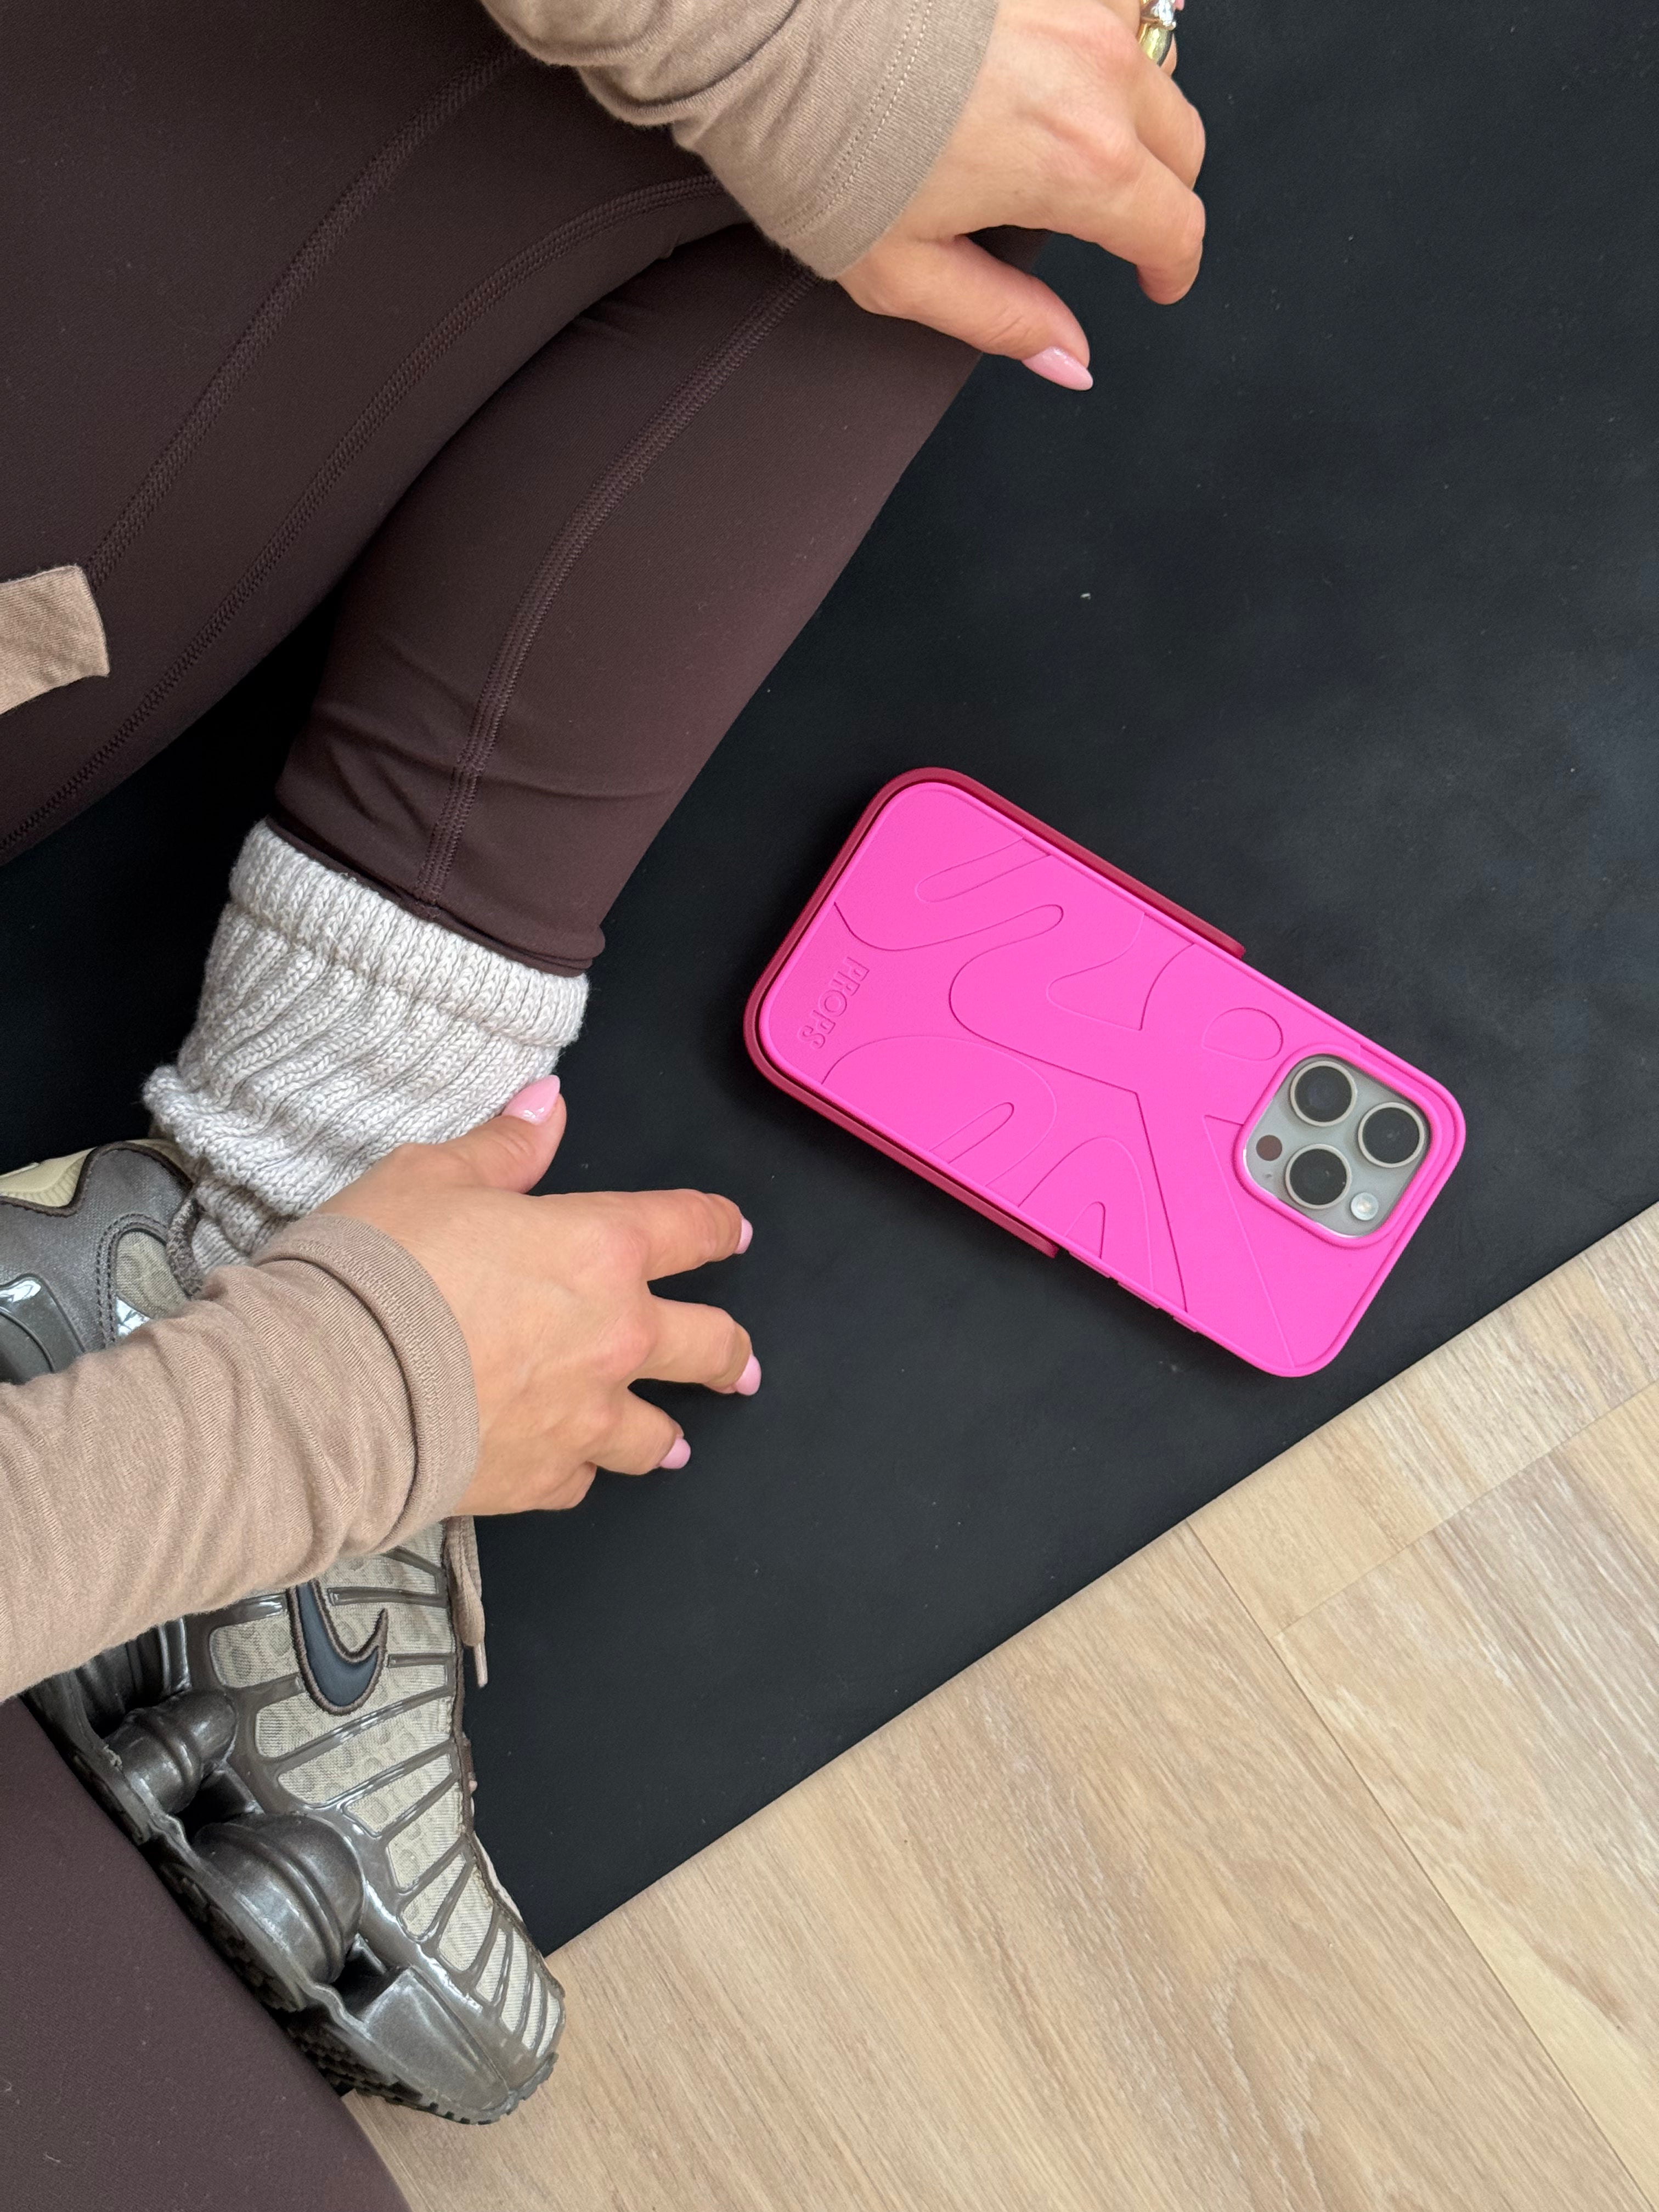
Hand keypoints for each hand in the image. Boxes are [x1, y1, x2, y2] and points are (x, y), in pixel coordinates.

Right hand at [321, 1079, 755, 1515]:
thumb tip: (549, 1102)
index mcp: (601, 1248)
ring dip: (668, 1434)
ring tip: (673, 1443)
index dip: (717, 1227)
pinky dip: (581, 1472)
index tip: (732, 1234)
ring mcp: (586, 1416)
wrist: (333, 1386)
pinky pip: (584, 1480)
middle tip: (738, 1364)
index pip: (689, 1228)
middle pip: (707, 1343)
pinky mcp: (543, 1479)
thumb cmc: (381, 1269)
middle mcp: (615, 1335)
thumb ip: (503, 1147)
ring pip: (657, 1433)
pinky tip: (573, 1471)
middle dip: (729, 1353)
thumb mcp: (431, 1176)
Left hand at [838, 0, 1204, 384]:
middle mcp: (1098, 72)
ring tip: (1075, 133)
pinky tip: (1060, 59)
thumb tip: (1067, 360)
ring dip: (1132, 105)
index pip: (1172, 225)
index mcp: (1079, 162)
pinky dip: (1104, 34)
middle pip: (1181, 141)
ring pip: (1154, 62)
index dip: (1170, 266)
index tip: (1154, 279)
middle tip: (1114, 220)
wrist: (768, 23)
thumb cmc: (820, 142)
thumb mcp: (906, 272)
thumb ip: (1002, 317)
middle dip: (1158, 191)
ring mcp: (1076, 2)